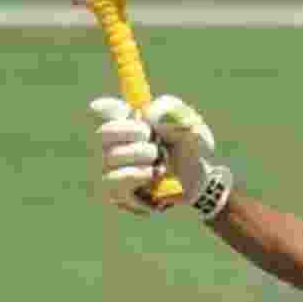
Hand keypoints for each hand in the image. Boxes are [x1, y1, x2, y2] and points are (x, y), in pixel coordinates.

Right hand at [90, 95, 232, 218]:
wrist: (202, 181)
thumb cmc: (191, 148)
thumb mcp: (188, 122)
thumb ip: (169, 110)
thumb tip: (146, 114)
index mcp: (126, 122)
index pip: (101, 110)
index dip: (110, 108)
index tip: (129, 110)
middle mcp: (113, 145)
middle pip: (103, 132)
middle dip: (131, 132)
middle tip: (152, 136)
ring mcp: (113, 171)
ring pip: (111, 157)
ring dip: (142, 155)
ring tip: (161, 161)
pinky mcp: (117, 193)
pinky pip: (113, 181)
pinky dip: (136, 175)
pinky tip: (152, 174)